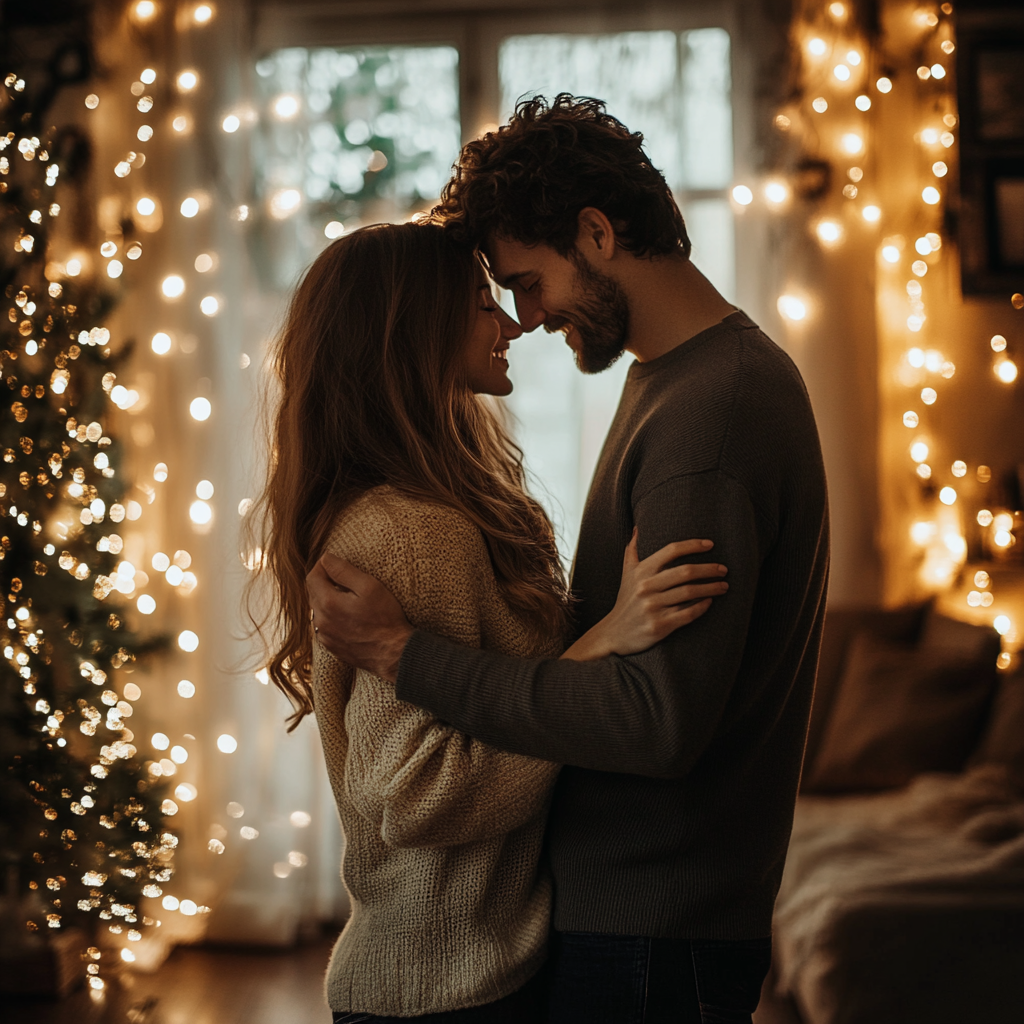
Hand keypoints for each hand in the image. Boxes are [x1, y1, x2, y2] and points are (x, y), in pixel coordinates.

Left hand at [306, 554, 413, 681]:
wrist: (393, 653)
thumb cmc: (385, 619)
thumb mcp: (369, 587)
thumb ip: (343, 570)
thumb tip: (325, 558)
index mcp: (328, 603)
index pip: (313, 577)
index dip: (322, 565)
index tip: (334, 562)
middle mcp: (321, 621)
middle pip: (313, 593)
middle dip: (325, 582)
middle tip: (345, 578)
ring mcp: (324, 636)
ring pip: (318, 610)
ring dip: (327, 599)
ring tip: (348, 597)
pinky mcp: (331, 646)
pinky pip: (324, 625)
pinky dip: (331, 616)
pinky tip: (348, 615)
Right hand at [561, 530, 726, 660]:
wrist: (614, 633)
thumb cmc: (626, 600)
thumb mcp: (626, 574)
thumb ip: (632, 550)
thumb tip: (637, 528)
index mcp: (641, 571)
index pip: (671, 551)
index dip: (693, 545)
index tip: (711, 545)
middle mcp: (646, 587)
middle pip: (685, 572)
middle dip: (709, 569)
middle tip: (724, 569)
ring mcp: (653, 607)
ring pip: (690, 593)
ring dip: (711, 588)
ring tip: (724, 585)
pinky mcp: (659, 626)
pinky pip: (687, 614)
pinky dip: (702, 607)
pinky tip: (710, 602)